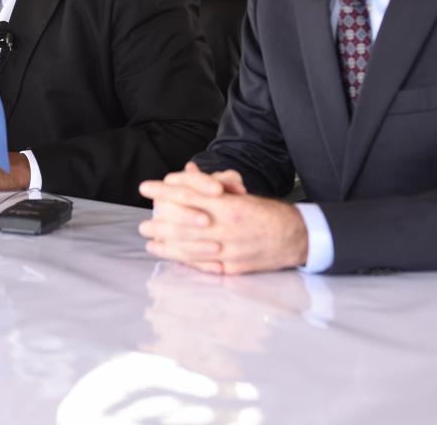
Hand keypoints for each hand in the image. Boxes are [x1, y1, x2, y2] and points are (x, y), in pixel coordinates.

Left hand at [138, 162, 308, 274]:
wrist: (295, 237)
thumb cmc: (266, 213)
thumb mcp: (239, 194)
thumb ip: (212, 184)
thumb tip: (190, 169)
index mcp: (228, 205)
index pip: (189, 194)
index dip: (164, 191)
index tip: (146, 188)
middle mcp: (226, 227)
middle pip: (184, 224)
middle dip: (159, 223)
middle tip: (142, 225)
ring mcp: (229, 250)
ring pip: (190, 247)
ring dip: (167, 245)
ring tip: (149, 242)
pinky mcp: (233, 268)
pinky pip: (204, 266)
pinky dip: (185, 261)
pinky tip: (171, 257)